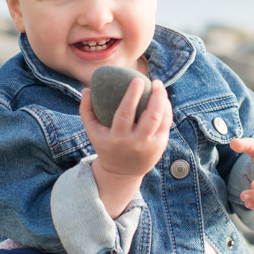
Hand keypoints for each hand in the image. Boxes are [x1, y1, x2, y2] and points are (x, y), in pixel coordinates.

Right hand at [80, 78, 171, 217]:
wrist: (121, 173)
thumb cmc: (106, 145)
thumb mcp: (92, 132)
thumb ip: (86, 110)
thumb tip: (86, 89)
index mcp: (117, 138)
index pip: (125, 115)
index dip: (132, 96)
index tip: (137, 80)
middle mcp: (136, 143)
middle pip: (152, 117)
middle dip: (156, 97)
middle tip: (154, 82)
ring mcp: (150, 145)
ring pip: (163, 120)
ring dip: (164, 101)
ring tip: (158, 86)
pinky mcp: (160, 146)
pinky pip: (166, 124)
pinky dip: (166, 109)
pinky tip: (162, 99)